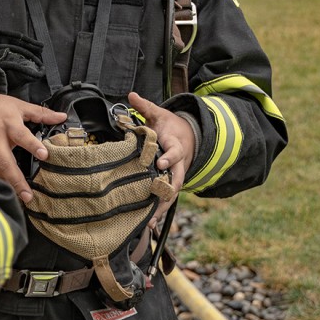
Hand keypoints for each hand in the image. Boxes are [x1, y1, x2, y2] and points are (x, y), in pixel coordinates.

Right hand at [0, 91, 66, 202]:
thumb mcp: (19, 105)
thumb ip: (41, 113)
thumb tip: (62, 117)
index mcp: (8, 124)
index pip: (22, 135)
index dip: (33, 145)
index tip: (44, 155)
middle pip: (5, 161)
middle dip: (17, 180)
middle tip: (28, 195)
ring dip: (6, 186)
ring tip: (19, 200)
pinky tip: (3, 193)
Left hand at [127, 92, 195, 227]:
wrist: (188, 137)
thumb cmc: (169, 126)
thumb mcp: (159, 113)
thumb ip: (145, 106)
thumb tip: (131, 95)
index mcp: (175, 146)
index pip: (174, 153)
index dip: (168, 158)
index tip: (159, 163)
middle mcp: (178, 164)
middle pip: (176, 180)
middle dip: (167, 191)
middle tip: (155, 202)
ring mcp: (176, 176)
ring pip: (171, 194)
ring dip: (161, 208)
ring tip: (149, 222)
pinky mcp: (171, 184)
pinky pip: (166, 199)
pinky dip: (158, 211)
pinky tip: (147, 225)